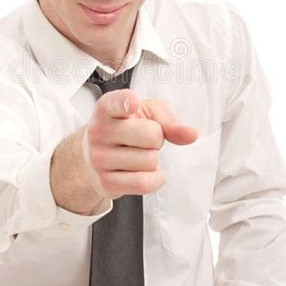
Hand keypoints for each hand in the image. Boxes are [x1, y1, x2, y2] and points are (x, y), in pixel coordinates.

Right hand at [82, 88, 197, 199]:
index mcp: (106, 108)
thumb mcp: (147, 113)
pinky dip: (155, 179)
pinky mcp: (104, 182)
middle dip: (157, 139)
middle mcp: (98, 131)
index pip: (116, 103)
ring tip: (138, 154)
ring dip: (153, 160)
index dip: (126, 103)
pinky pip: (143, 183)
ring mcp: (98, 158)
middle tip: (143, 139)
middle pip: (151, 135)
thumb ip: (169, 120)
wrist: (95, 154)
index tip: (132, 104)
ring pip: (149, 161)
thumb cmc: (126, 127)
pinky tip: (149, 173)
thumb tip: (190, 134)